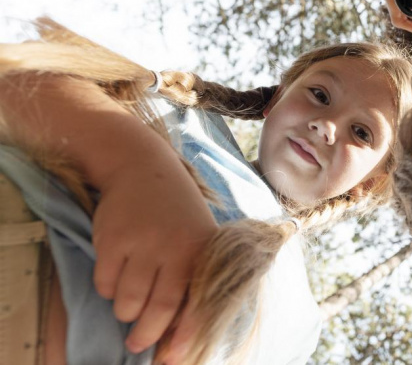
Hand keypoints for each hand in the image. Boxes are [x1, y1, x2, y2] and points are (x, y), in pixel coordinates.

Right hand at [91, 160, 217, 353]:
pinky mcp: (113, 239)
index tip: (172, 358)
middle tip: (137, 344)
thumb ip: (192, 279)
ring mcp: (143, 243)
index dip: (184, 335)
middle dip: (146, 335)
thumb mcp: (197, 238)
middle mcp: (176, 248)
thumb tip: (177, 330)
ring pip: (127, 301)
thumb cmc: (176, 214)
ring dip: (125, 311)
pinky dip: (107, 289)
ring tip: (128, 302)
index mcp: (202, 251)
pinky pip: (105, 283)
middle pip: (158, 310)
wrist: (144, 168)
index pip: (196, 303)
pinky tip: (116, 273)